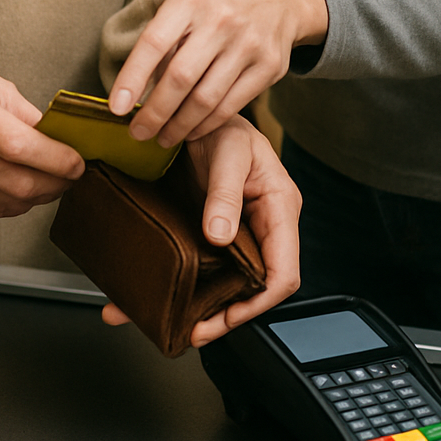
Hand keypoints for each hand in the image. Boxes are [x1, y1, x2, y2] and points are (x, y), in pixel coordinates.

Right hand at [0, 65, 84, 219]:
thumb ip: (29, 116)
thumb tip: (64, 143)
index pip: (17, 145)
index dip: (54, 159)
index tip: (77, 162)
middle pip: (17, 179)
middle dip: (55, 181)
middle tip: (72, 174)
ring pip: (10, 200)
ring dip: (41, 194)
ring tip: (54, 180)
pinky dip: (19, 202)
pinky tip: (26, 187)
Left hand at [101, 115, 300, 343]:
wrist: (197, 112)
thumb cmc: (225, 126)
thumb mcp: (228, 153)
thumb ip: (226, 192)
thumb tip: (221, 235)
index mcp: (279, 209)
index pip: (283, 272)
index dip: (259, 301)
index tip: (229, 315)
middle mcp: (263, 227)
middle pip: (255, 287)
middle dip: (227, 314)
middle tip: (193, 329)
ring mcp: (239, 233)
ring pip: (229, 283)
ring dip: (203, 306)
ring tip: (174, 322)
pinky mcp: (215, 233)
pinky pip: (207, 266)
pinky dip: (184, 285)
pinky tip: (156, 297)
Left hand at [108, 0, 327, 146]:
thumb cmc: (220, 1)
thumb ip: (164, 34)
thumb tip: (135, 85)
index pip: (154, 43)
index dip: (131, 78)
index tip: (117, 108)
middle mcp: (220, 19)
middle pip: (180, 78)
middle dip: (154, 113)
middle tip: (138, 132)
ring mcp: (248, 43)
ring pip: (206, 99)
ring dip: (179, 126)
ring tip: (163, 137)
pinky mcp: (269, 66)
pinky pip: (231, 106)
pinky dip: (207, 125)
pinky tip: (192, 131)